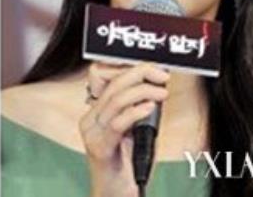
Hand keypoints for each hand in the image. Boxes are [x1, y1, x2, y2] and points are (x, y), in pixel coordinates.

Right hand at [80, 62, 169, 196]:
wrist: (116, 196)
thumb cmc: (127, 167)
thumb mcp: (134, 132)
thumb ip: (138, 111)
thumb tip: (156, 88)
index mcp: (95, 113)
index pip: (106, 79)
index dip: (129, 69)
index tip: (154, 68)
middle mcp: (90, 120)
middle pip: (112, 85)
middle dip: (139, 74)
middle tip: (161, 74)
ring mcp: (92, 134)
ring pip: (115, 101)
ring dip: (142, 92)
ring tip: (161, 92)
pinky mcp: (100, 147)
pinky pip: (117, 123)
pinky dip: (135, 112)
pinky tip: (150, 107)